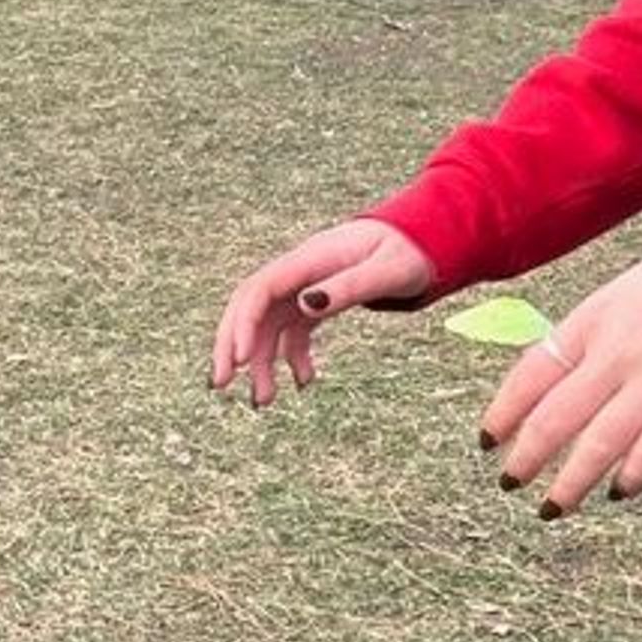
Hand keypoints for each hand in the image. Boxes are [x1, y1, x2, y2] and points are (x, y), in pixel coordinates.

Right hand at [212, 219, 438, 406]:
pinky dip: (292, 357)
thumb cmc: (408, 252)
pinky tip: (305, 381)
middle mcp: (298, 273)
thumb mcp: (387, 270)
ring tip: (263, 401)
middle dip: (230, 346)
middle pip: (249, 307)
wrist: (422, 240)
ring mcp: (304, 287)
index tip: (241, 360)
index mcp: (309, 260)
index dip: (244, 324)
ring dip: (261, 363)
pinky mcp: (315, 301)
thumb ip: (348, 286)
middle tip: (220, 384)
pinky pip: (292, 331)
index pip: (260, 290)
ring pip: (268, 326)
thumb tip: (306, 305)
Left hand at [482, 231, 641, 516]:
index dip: (503, 413)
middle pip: (555, 417)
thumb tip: (557, 376)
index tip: (487, 441)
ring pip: (598, 443)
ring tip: (552, 507)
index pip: (531, 373)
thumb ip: (595, 333)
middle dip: (526, 457)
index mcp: (596, 317)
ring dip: (569, 483)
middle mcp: (619, 350)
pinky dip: (632, 475)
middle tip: (510, 482)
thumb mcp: (630, 289)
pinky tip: (618, 491)